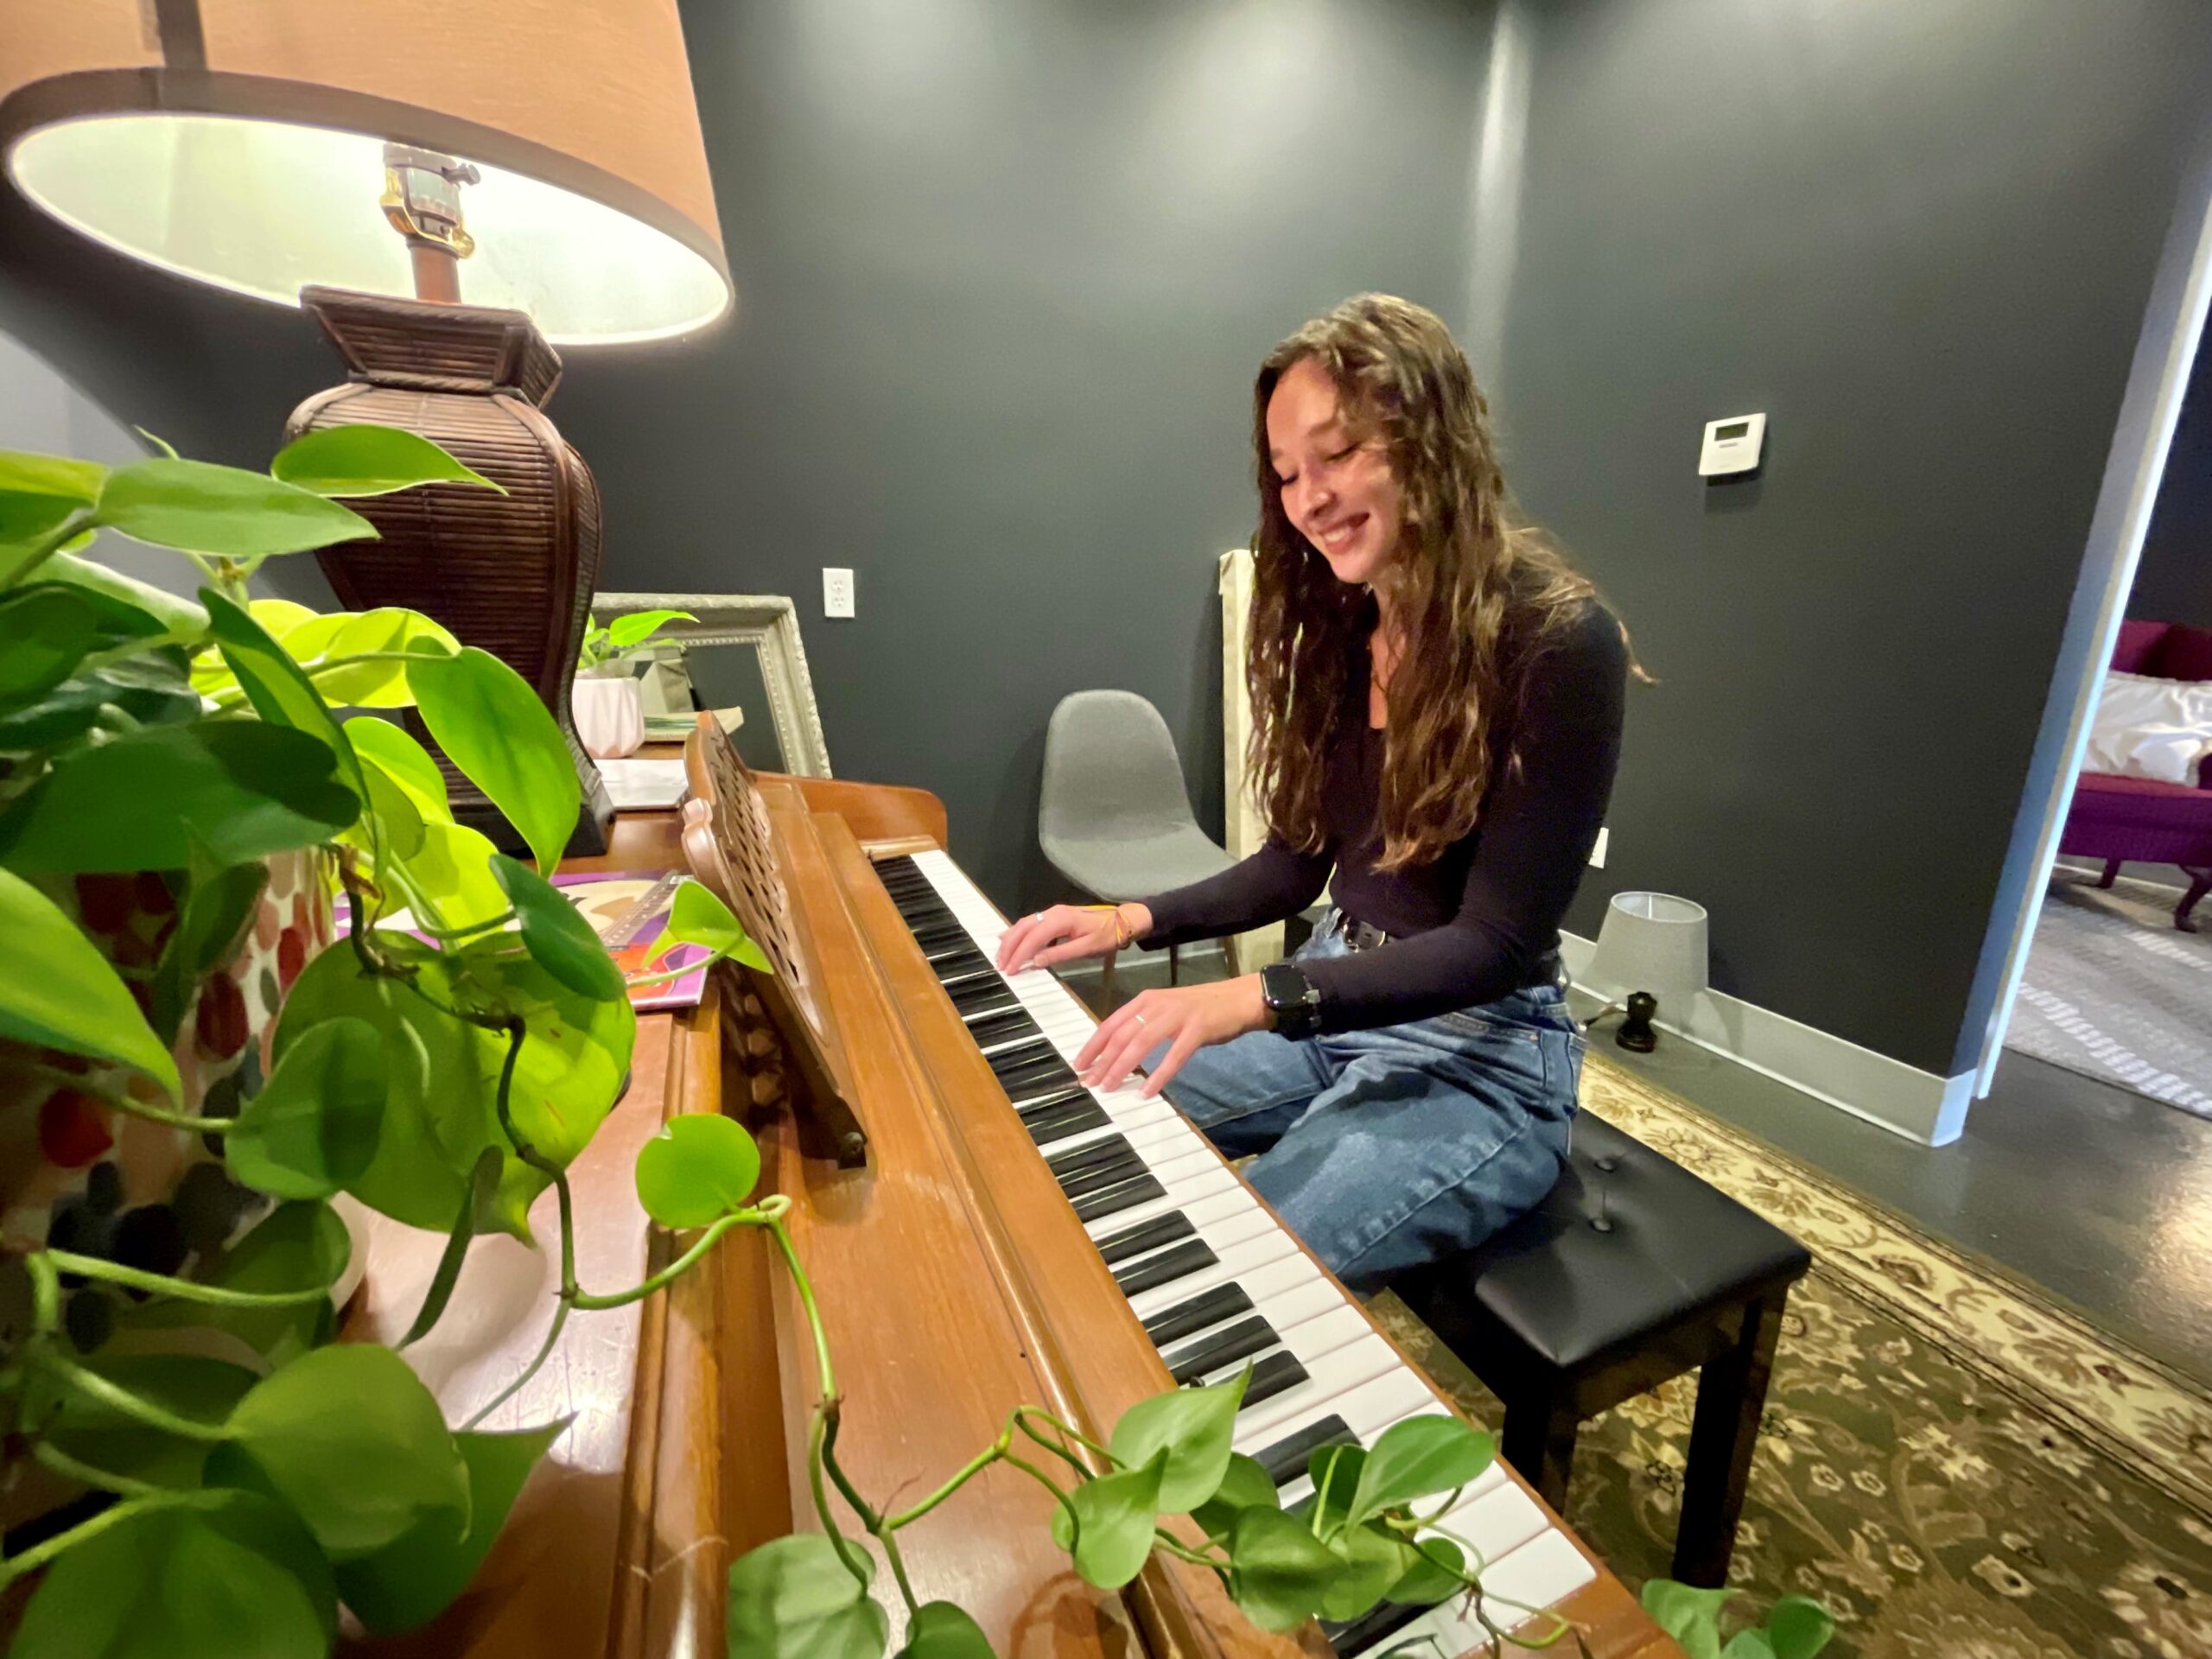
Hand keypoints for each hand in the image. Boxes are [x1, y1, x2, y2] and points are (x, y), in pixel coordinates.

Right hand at [996, 903, 1145, 973]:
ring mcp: (1053, 912)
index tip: (1011, 970)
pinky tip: (1009, 938)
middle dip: (1009, 946)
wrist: (1122, 920)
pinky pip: (1031, 922)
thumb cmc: (1106, 936)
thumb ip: (1060, 954)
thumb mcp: (1086, 948)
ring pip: (1024, 923)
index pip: (1033, 938)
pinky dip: (1018, 932)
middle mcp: (1053, 912)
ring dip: (1011, 939)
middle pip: (1023, 928)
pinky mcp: (1055, 915)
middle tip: (1000, 965)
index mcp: (1060, 920)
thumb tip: (1036, 962)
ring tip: (1002, 956)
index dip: (1019, 954)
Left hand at [1076, 976, 1269, 1097]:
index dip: (1093, 1045)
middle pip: (1122, 1035)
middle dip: (1102, 1060)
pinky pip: (1174, 1055)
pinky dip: (1159, 1074)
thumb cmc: (1200, 1008)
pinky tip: (1148, 1091)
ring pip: (1141, 1043)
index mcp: (1145, 1000)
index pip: (1111, 1023)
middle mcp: (1157, 1005)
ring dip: (1122, 1067)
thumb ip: (1143, 1026)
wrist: (1238, 998)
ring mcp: (1177, 1015)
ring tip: (1110, 1087)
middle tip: (1089, 1082)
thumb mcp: (1165, 1010)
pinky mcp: (1197, 1028)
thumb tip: (1116, 1053)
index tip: (1079, 1065)